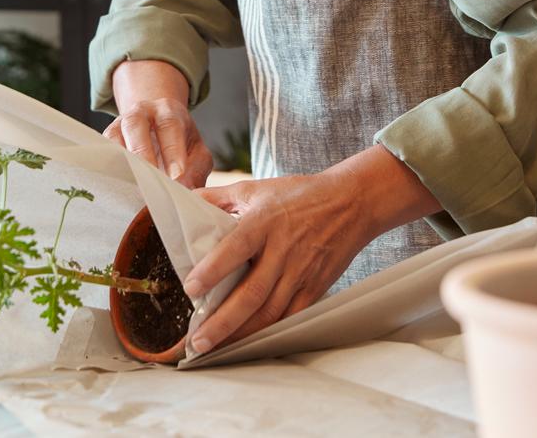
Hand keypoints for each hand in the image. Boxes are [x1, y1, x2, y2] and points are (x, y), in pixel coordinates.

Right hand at [106, 59, 212, 187]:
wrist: (156, 126)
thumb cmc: (180, 142)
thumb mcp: (196, 152)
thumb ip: (195, 170)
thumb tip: (184, 192)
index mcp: (167, 111)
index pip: (170, 126)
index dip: (172, 151)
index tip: (176, 176)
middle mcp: (140, 112)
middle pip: (135, 125)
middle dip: (142, 153)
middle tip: (152, 179)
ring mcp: (119, 124)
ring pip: (114, 138)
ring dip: (123, 162)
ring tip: (134, 187)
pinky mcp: (106, 140)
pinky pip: (103, 152)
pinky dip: (110, 168)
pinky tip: (119, 187)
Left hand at [180, 168, 373, 353]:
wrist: (351, 204)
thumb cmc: (299, 195)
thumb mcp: (256, 188)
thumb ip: (218, 197)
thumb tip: (185, 199)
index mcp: (264, 223)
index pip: (236, 249)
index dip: (213, 270)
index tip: (190, 289)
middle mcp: (283, 251)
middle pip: (252, 293)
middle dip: (223, 321)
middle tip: (197, 340)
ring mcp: (301, 273)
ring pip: (270, 312)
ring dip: (240, 334)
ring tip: (213, 348)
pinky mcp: (315, 288)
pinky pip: (290, 317)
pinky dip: (268, 332)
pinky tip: (246, 342)